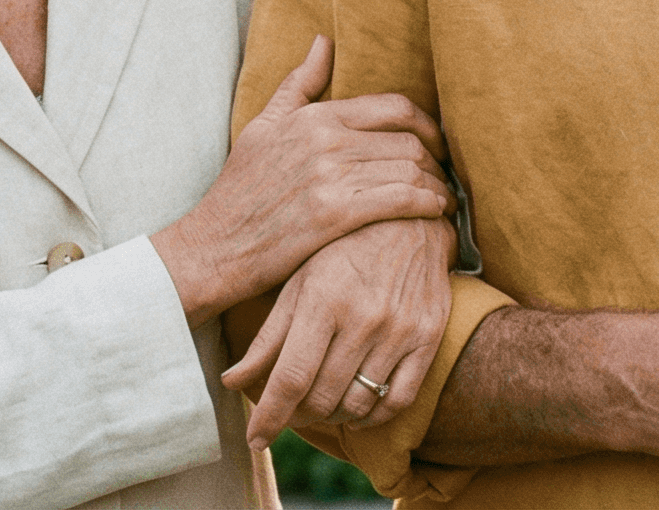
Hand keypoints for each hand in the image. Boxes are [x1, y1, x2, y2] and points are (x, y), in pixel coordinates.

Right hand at [152, 36, 451, 326]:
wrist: (215, 245)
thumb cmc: (240, 189)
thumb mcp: (263, 125)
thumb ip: (299, 84)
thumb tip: (324, 42)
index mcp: (314, 116)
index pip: (393, 106)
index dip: (428, 124)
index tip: (437, 144)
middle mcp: (325, 139)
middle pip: (409, 139)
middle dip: (438, 161)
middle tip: (446, 177)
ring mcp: (330, 176)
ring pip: (410, 169)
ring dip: (438, 186)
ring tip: (444, 200)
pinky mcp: (335, 214)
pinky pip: (402, 200)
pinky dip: (429, 206)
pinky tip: (436, 215)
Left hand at [221, 216, 453, 447]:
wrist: (411, 218)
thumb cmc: (342, 247)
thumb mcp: (298, 279)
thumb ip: (268, 335)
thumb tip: (231, 380)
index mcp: (323, 298)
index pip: (291, 377)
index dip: (270, 416)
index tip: (255, 439)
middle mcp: (363, 317)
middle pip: (323, 397)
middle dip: (297, 416)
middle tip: (288, 412)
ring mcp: (400, 330)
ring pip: (359, 404)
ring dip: (333, 417)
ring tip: (319, 406)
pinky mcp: (428, 338)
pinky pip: (398, 400)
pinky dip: (373, 416)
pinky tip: (356, 408)